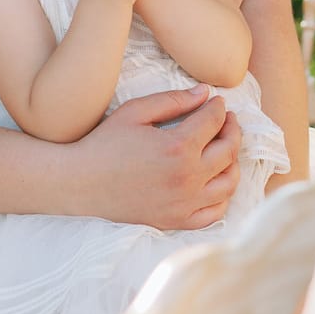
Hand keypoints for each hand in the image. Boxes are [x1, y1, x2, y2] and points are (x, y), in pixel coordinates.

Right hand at [73, 87, 240, 229]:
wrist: (81, 183)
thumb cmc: (105, 143)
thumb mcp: (136, 111)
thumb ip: (173, 100)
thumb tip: (205, 92)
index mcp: (178, 146)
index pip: (214, 121)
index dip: (219, 107)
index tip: (217, 101)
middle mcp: (188, 177)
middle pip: (228, 150)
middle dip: (232, 129)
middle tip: (227, 119)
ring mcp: (185, 203)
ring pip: (229, 182)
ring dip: (233, 161)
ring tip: (224, 147)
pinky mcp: (178, 220)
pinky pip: (215, 211)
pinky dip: (223, 195)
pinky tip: (215, 180)